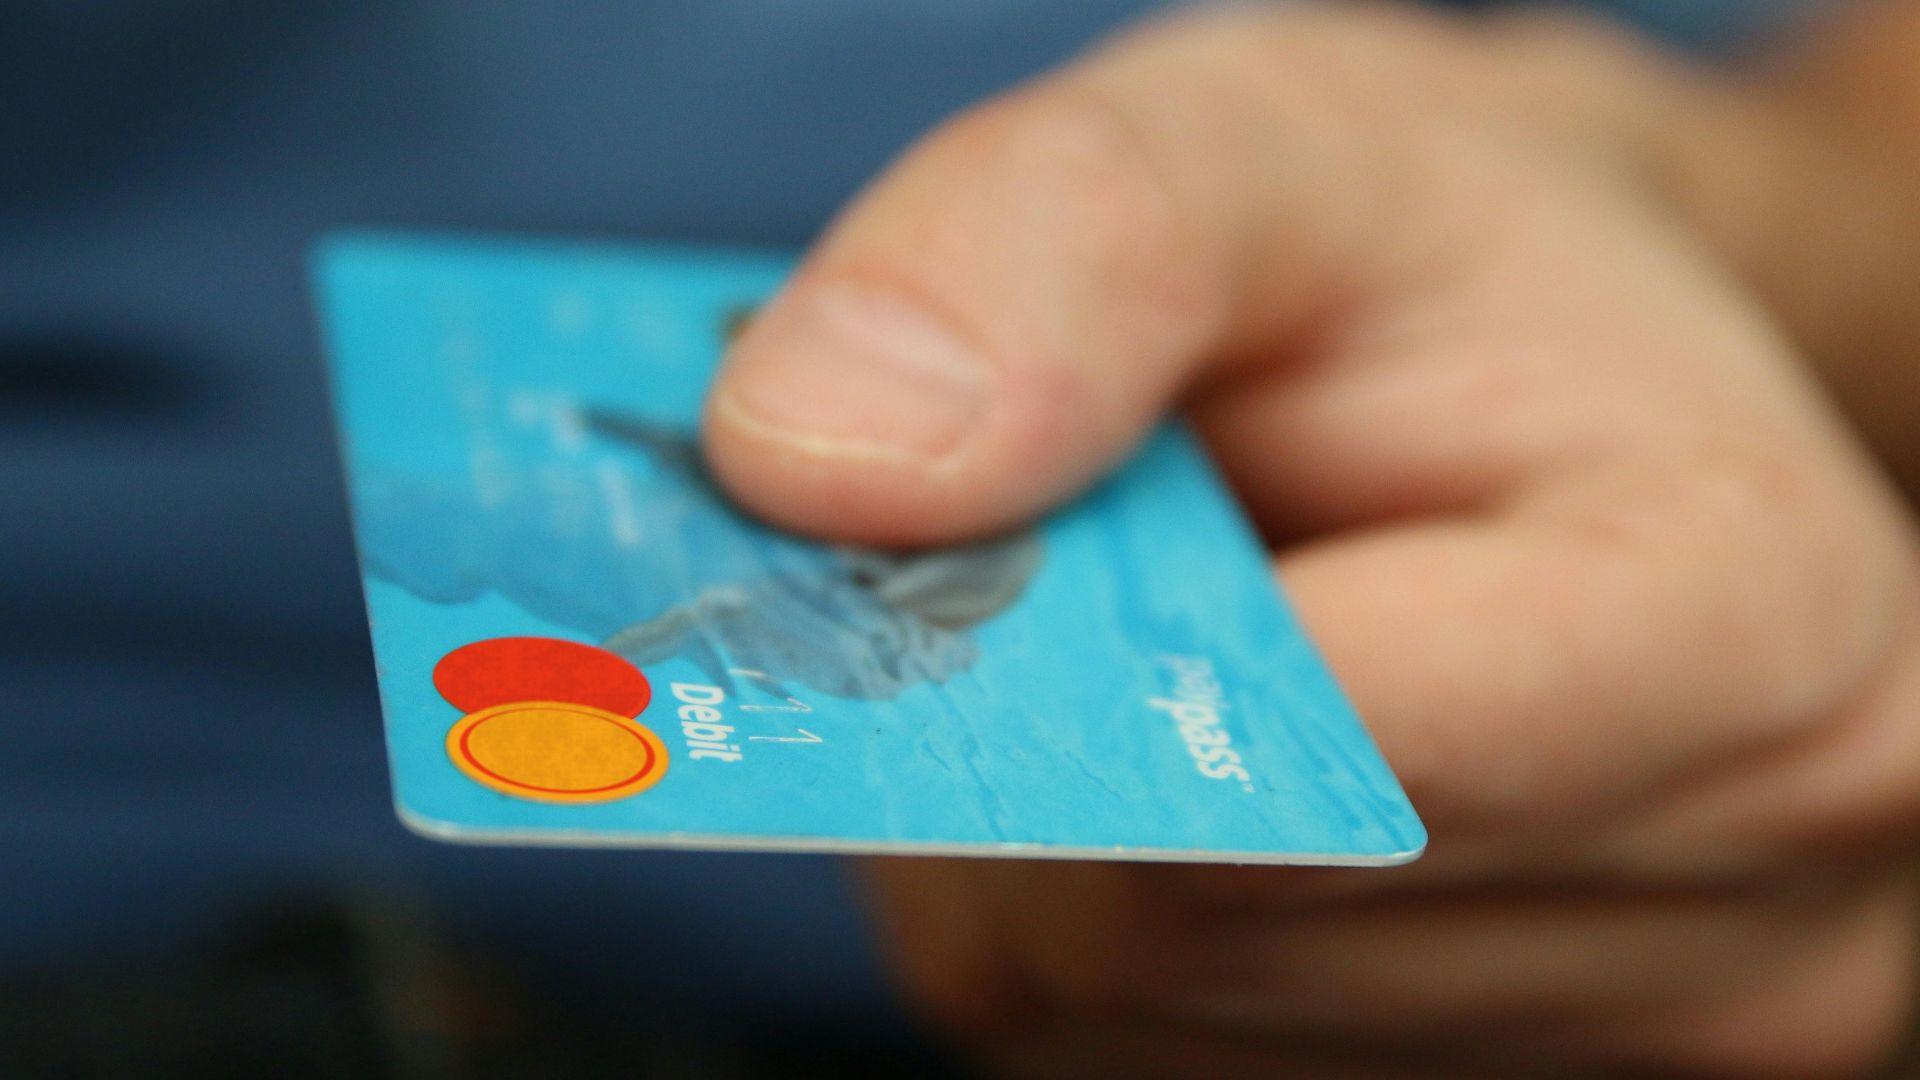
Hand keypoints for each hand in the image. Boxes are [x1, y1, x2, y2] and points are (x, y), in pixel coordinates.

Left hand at [700, 6, 1919, 1075]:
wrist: (1558, 386)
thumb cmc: (1434, 258)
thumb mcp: (1266, 144)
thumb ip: (1064, 245)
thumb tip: (812, 464)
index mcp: (1752, 632)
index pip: (1313, 760)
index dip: (1052, 660)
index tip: (919, 537)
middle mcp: (1736, 895)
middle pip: (1175, 927)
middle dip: (1024, 729)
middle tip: (1037, 554)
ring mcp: (1614, 1037)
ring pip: (1121, 1011)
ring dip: (1043, 821)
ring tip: (1144, 642)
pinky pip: (1132, 1048)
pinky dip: (1083, 901)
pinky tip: (1171, 764)